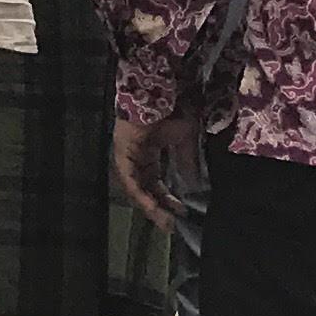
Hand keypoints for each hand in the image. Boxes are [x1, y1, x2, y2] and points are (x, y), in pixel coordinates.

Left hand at [113, 108, 200, 224]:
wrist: (164, 89)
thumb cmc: (175, 108)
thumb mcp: (186, 141)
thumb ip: (188, 163)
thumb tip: (193, 187)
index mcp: (150, 150)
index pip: (156, 181)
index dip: (167, 200)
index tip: (181, 216)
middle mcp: (136, 154)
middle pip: (145, 187)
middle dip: (159, 207)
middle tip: (172, 226)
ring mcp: (127, 152)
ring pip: (136, 186)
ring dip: (150, 205)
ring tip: (165, 221)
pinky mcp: (122, 150)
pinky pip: (130, 177)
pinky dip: (141, 192)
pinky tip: (152, 206)